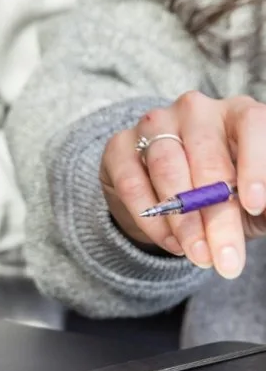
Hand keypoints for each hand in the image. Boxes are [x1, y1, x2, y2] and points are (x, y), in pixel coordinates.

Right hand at [100, 92, 265, 278]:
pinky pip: (133, 184)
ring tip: (200, 256)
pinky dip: (152, 220)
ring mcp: (153, 124)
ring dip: (184, 221)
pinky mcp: (119, 146)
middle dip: (218, 217)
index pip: (252, 124)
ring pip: (167, 170)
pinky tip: (171, 244)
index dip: (256, 164)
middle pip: (207, 159)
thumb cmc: (224, 190)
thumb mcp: (254, 199)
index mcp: (238, 112)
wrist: (168, 193)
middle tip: (226, 260)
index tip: (256, 206)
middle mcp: (196, 110)